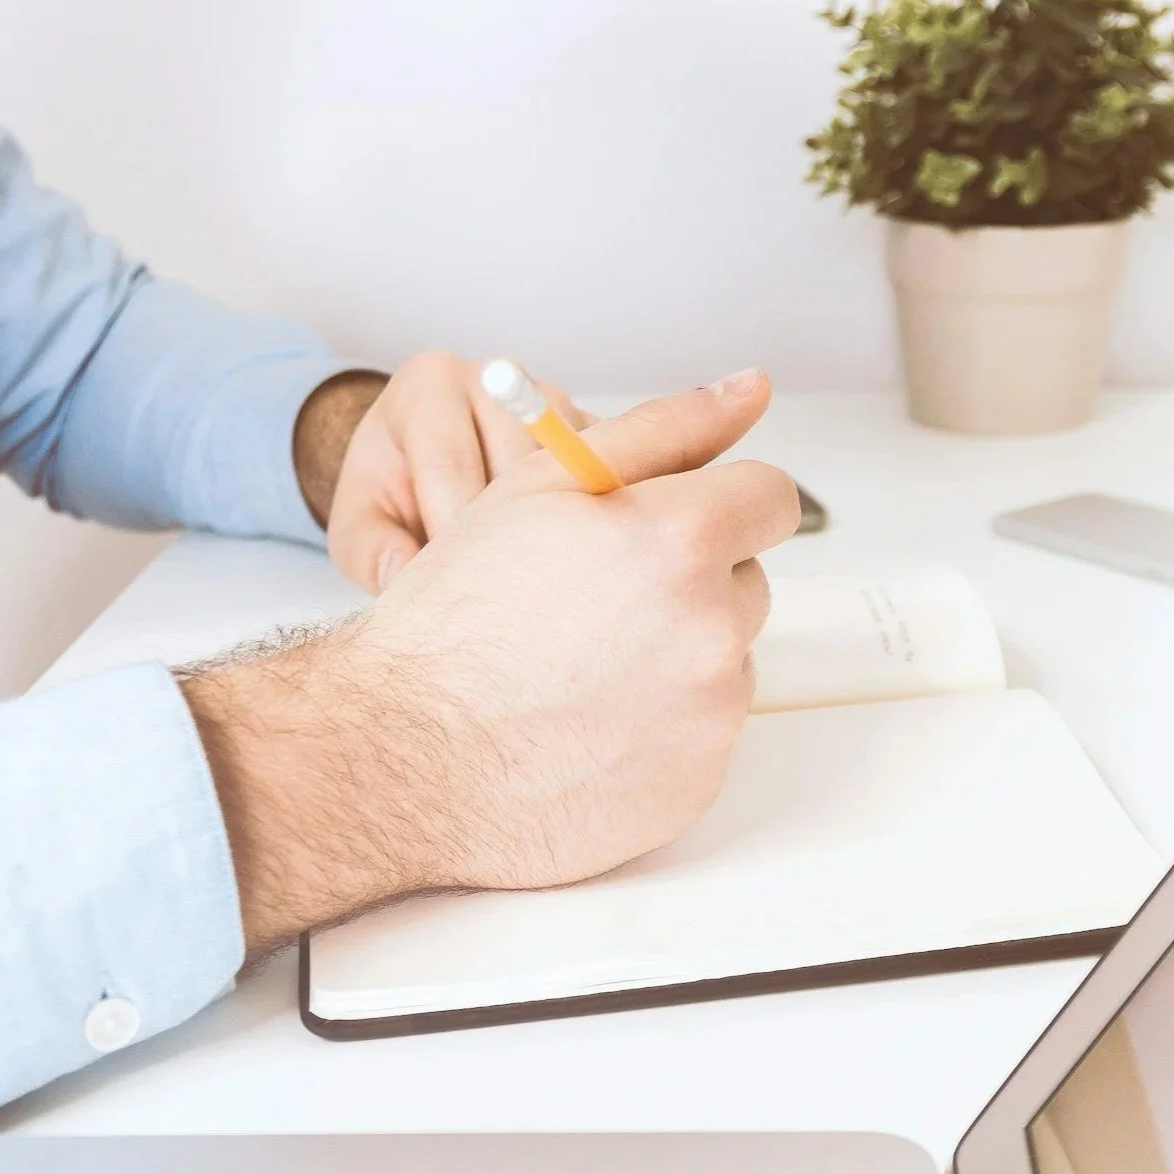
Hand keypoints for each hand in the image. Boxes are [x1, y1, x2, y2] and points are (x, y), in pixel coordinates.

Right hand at [186, 368, 797, 952]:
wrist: (404, 756)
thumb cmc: (456, 618)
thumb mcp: (540, 488)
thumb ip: (660, 429)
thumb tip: (750, 388)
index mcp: (681, 539)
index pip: (769, 498)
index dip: (715, 506)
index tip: (670, 530)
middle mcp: (712, 629)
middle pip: (745, 584)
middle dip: (688, 586)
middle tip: (592, 607)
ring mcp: (709, 717)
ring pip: (724, 663)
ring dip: (674, 659)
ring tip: (578, 673)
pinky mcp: (696, 786)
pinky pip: (702, 738)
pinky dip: (658, 731)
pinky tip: (582, 729)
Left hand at [294, 352, 590, 594]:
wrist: (419, 466)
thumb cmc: (388, 498)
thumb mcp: (355, 528)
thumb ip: (371, 551)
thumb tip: (403, 575)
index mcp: (428, 386)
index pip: (451, 465)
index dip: (453, 538)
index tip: (454, 593)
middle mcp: (495, 377)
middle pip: (518, 468)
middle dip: (507, 540)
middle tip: (497, 599)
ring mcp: (551, 399)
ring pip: (570, 475)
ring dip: (555, 535)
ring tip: (532, 585)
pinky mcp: (591, 427)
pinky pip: (607, 478)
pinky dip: (590, 523)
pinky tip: (565, 563)